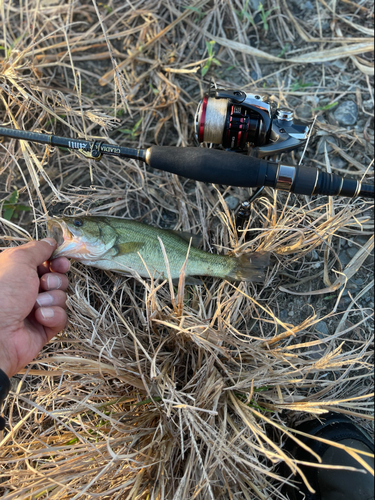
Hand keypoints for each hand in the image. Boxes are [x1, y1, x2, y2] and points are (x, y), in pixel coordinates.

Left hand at [0, 238, 69, 377]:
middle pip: (58, 278)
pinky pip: (62, 316)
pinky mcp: (44, 327)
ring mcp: (36, 308)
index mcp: (18, 272)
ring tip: (35, 305)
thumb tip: (51, 241)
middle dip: (54, 280)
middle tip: (42, 284)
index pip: (46, 262)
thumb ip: (38, 249)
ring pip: (62, 297)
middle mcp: (26, 289)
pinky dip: (52, 315)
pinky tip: (39, 318)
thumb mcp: (18, 260)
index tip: (60, 262)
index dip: (56, 261)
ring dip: (51, 299)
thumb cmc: (1, 294)